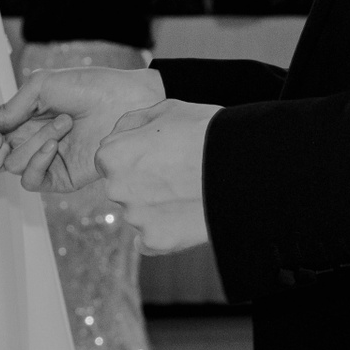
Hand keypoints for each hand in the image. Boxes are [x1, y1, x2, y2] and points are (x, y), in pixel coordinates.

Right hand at [0, 64, 164, 191]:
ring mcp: (48, 160)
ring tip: (64, 123)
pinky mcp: (61, 178)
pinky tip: (53, 146)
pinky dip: (36, 163)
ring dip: (34, 143)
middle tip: (32, 121)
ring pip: (14, 165)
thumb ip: (10, 106)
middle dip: (9, 136)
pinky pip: (32, 181)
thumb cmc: (91, 87)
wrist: (126, 103)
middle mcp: (34, 140)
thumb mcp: (42, 85)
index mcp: (28, 118)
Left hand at [96, 98, 218, 252]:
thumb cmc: (204, 132)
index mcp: (113, 155)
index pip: (109, 158)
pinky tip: (184, 216)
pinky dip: (163, 231)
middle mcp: (116, 188)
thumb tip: (118, 135)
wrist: (241, 168)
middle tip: (176, 173)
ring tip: (188, 191)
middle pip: (122, 186)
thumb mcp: (166, 110)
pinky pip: (150, 239)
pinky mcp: (156, 240)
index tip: (159, 154)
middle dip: (141, 181)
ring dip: (154, 206)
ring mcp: (135, 217)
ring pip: (137, 212)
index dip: (135, 154)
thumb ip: (131, 122)